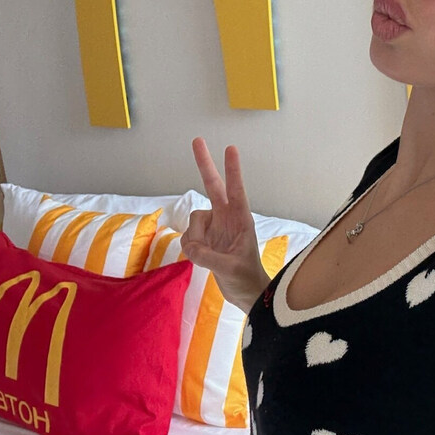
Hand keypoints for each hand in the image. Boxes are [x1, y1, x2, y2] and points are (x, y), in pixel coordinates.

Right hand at [181, 138, 270, 312]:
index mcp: (241, 220)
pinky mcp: (204, 239)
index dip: (232, 170)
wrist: (247, 294)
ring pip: (193, 222)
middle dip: (205, 164)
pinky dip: (191, 249)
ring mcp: (214, 227)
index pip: (236, 190)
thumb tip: (189, 246)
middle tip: (197, 139)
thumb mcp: (229, 269)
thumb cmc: (247, 279)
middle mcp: (226, 218)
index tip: (230, 148)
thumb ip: (207, 256)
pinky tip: (203, 258)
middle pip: (213, 186)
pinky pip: (188, 237)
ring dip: (195, 240)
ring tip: (209, 257)